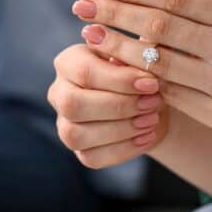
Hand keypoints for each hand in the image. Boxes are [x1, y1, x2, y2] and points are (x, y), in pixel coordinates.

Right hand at [48, 44, 169, 168]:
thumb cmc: (142, 71)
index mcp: (68, 62)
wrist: (150, 100)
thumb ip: (133, 54)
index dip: (120, 80)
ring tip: (152, 119)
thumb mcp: (141, 57)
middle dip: (118, 106)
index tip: (152, 84)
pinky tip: (147, 136)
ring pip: (77, 135)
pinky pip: (92, 158)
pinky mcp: (79, 150)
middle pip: (73, 105)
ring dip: (121, 129)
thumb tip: (125, 53)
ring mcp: (64, 124)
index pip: (84, 72)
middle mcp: (58, 93)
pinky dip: (124, 149)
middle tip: (153, 103)